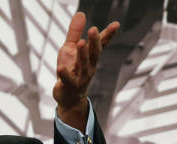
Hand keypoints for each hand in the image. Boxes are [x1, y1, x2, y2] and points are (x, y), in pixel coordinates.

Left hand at [53, 12, 119, 130]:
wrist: (68, 97)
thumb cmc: (70, 70)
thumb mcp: (70, 49)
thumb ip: (75, 33)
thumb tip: (81, 13)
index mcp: (90, 57)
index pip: (100, 44)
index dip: (107, 35)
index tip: (116, 24)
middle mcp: (89, 67)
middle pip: (94, 54)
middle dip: (94, 42)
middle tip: (94, 30)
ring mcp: (80, 77)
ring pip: (83, 66)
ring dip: (82, 55)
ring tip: (81, 43)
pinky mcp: (69, 86)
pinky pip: (68, 80)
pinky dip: (65, 74)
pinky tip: (60, 68)